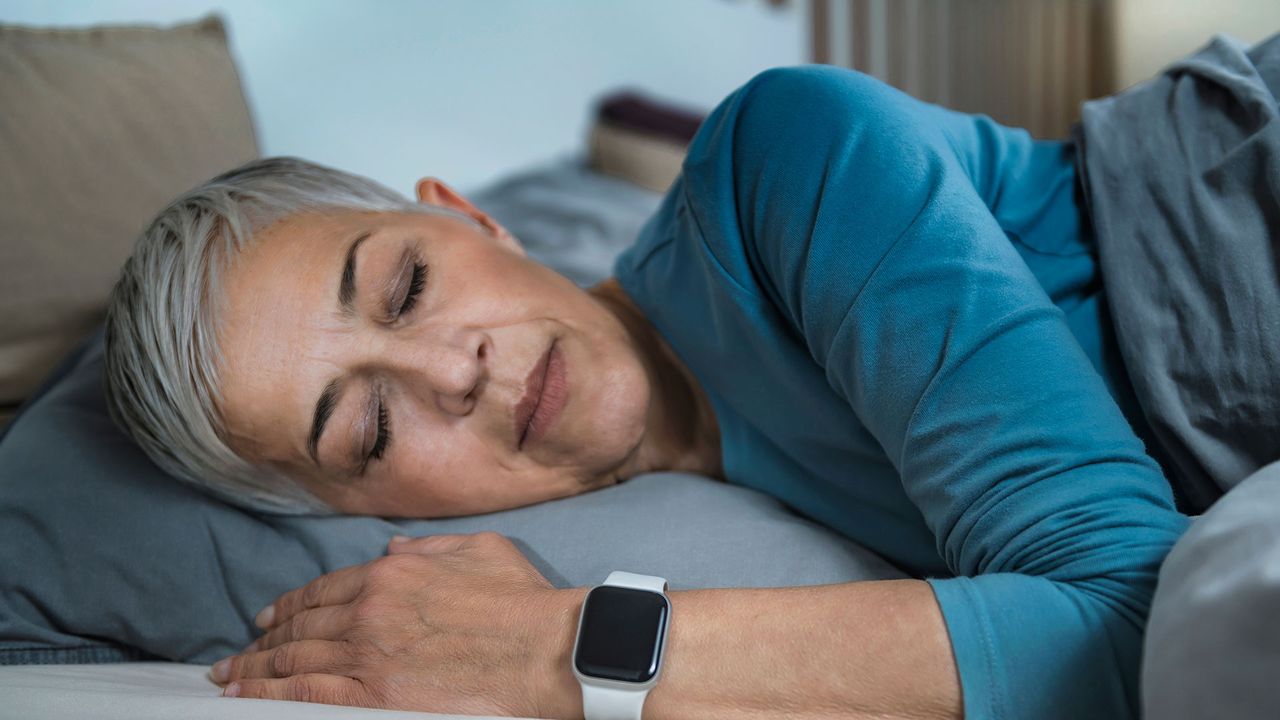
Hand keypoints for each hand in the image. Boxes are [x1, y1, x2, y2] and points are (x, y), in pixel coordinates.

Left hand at [210, 532, 585, 717]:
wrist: (544, 649)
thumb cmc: (521, 601)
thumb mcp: (478, 550)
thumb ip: (429, 548)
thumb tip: (392, 547)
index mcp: (391, 573)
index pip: (322, 590)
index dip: (288, 605)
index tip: (266, 618)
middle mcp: (368, 611)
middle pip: (299, 626)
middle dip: (261, 641)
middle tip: (234, 655)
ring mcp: (366, 656)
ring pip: (292, 661)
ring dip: (253, 670)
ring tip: (227, 678)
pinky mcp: (373, 697)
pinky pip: (304, 696)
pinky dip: (268, 695)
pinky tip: (244, 697)